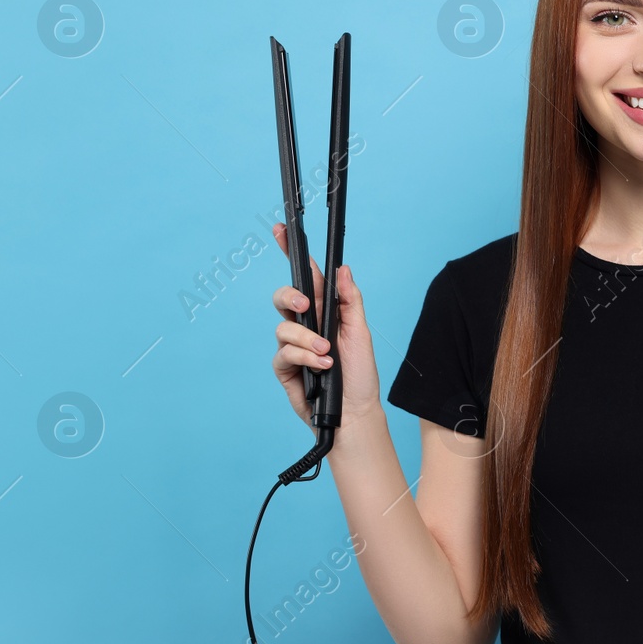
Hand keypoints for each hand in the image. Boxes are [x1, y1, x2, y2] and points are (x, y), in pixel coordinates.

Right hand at [270, 221, 382, 429]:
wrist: (355, 412)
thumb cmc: (360, 373)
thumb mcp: (361, 332)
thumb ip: (350, 301)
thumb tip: (343, 269)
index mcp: (325, 311)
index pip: (306, 278)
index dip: (292, 253)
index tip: (281, 231)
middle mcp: (306, 326)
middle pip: (284, 297)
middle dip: (290, 296)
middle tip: (306, 304)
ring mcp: (293, 346)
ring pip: (283, 326)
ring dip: (307, 339)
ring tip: (327, 352)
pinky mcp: (285, 368)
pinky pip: (283, 353)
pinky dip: (304, 357)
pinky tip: (322, 366)